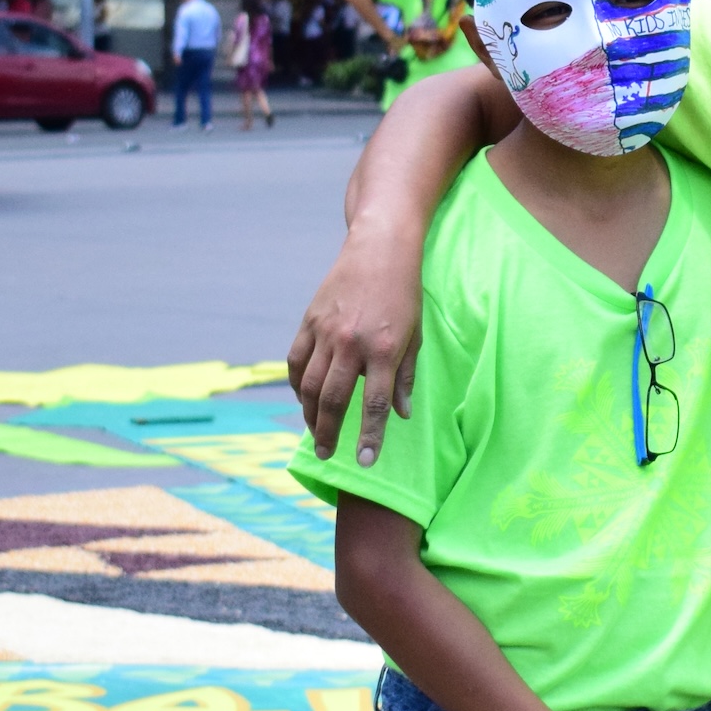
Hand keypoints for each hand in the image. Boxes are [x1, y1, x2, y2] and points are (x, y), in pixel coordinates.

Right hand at [289, 240, 423, 462]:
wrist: (379, 249)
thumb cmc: (404, 294)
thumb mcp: (415, 336)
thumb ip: (404, 377)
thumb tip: (400, 415)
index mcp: (383, 349)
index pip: (374, 404)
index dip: (370, 436)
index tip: (364, 461)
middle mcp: (352, 343)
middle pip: (333, 400)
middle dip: (328, 433)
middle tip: (327, 454)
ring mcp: (326, 332)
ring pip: (308, 384)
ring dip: (309, 414)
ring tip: (314, 432)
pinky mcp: (309, 321)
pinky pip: (295, 361)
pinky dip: (295, 384)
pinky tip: (301, 398)